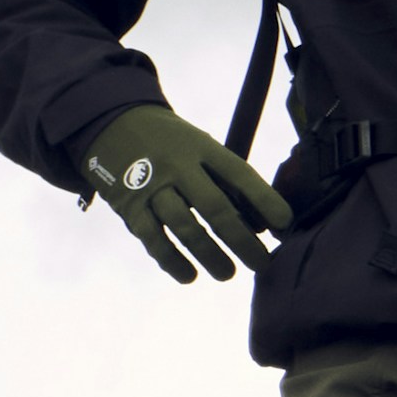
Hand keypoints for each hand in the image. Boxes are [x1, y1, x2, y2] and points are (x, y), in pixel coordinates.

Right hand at [82, 105, 293, 286]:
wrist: (111, 121)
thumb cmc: (171, 144)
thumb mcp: (200, 147)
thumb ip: (227, 183)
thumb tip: (261, 226)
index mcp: (203, 148)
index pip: (240, 174)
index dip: (265, 200)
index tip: (285, 225)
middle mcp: (178, 165)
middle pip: (215, 206)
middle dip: (241, 240)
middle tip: (261, 264)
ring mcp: (151, 185)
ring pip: (184, 226)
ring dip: (209, 254)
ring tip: (227, 275)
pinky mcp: (128, 204)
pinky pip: (152, 238)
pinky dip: (171, 260)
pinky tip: (188, 276)